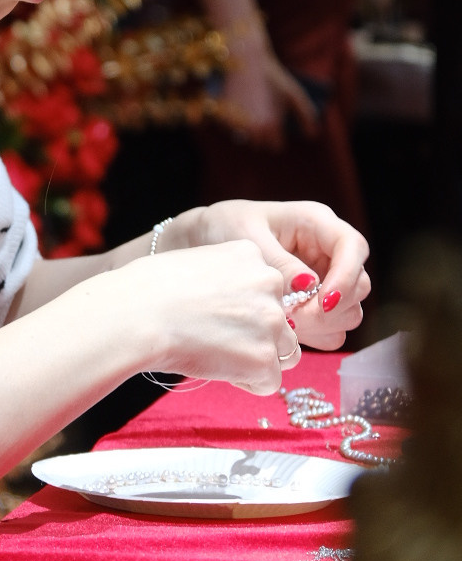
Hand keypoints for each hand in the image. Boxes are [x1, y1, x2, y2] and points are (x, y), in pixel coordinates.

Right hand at [104, 238, 290, 393]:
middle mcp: (268, 282)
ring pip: (284, 350)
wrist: (133, 315)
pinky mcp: (263, 358)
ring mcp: (270, 321)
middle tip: (214, 338)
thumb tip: (231, 308)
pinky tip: (215, 368)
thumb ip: (223, 280)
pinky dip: (246, 381)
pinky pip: (268, 381)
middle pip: (280, 318)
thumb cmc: (145, 290)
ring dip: (256, 357)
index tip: (213, 314)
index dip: (243, 308)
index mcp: (250, 253)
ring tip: (217, 355)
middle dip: (254, 333)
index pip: (267, 287)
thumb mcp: (192, 264)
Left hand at [179, 200, 369, 348]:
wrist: (201, 243)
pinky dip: (313, 336)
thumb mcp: (248, 237)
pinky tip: (285, 332)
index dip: (346, 276)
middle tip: (294, 319)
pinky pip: (329, 329)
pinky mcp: (311, 306)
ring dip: (323, 324)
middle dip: (332, 307)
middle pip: (359, 285)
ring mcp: (323, 280)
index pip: (354, 247)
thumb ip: (279, 263)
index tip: (323, 301)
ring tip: (285, 324)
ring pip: (349, 311)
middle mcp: (327, 253)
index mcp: (316, 224)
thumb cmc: (224, 228)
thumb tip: (308, 287)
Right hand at [221, 46, 318, 149]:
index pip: (276, 146)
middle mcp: (251, 130)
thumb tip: (312, 136)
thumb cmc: (272, 77)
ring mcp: (234, 125)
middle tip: (264, 115)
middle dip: (263, 133)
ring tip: (253, 111)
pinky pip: (231, 128)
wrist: (244, 59)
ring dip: (249, 129)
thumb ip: (307, 116)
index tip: (278, 128)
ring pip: (244, 138)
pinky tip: (240, 106)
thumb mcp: (294, 93)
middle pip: (259, 144)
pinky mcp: (221, 118)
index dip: (278, 137)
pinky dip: (235, 121)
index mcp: (270, 126)